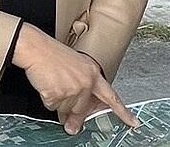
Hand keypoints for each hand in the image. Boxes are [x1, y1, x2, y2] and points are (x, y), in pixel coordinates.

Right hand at [11, 24, 138, 134]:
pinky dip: (47, 98)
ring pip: (66, 110)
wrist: (35, 47)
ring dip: (57, 100)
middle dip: (71, 107)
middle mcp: (85, 82)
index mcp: (92, 73)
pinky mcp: (58, 94)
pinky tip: (47, 84)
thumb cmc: (53, 55)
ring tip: (53, 81)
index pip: (111, 96)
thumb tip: (73, 122)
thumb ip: (79, 92)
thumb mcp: (73, 69)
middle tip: (61, 89)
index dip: (123, 111)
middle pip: (81, 108)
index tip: (133, 122)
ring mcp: (73, 89)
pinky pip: (52, 107)